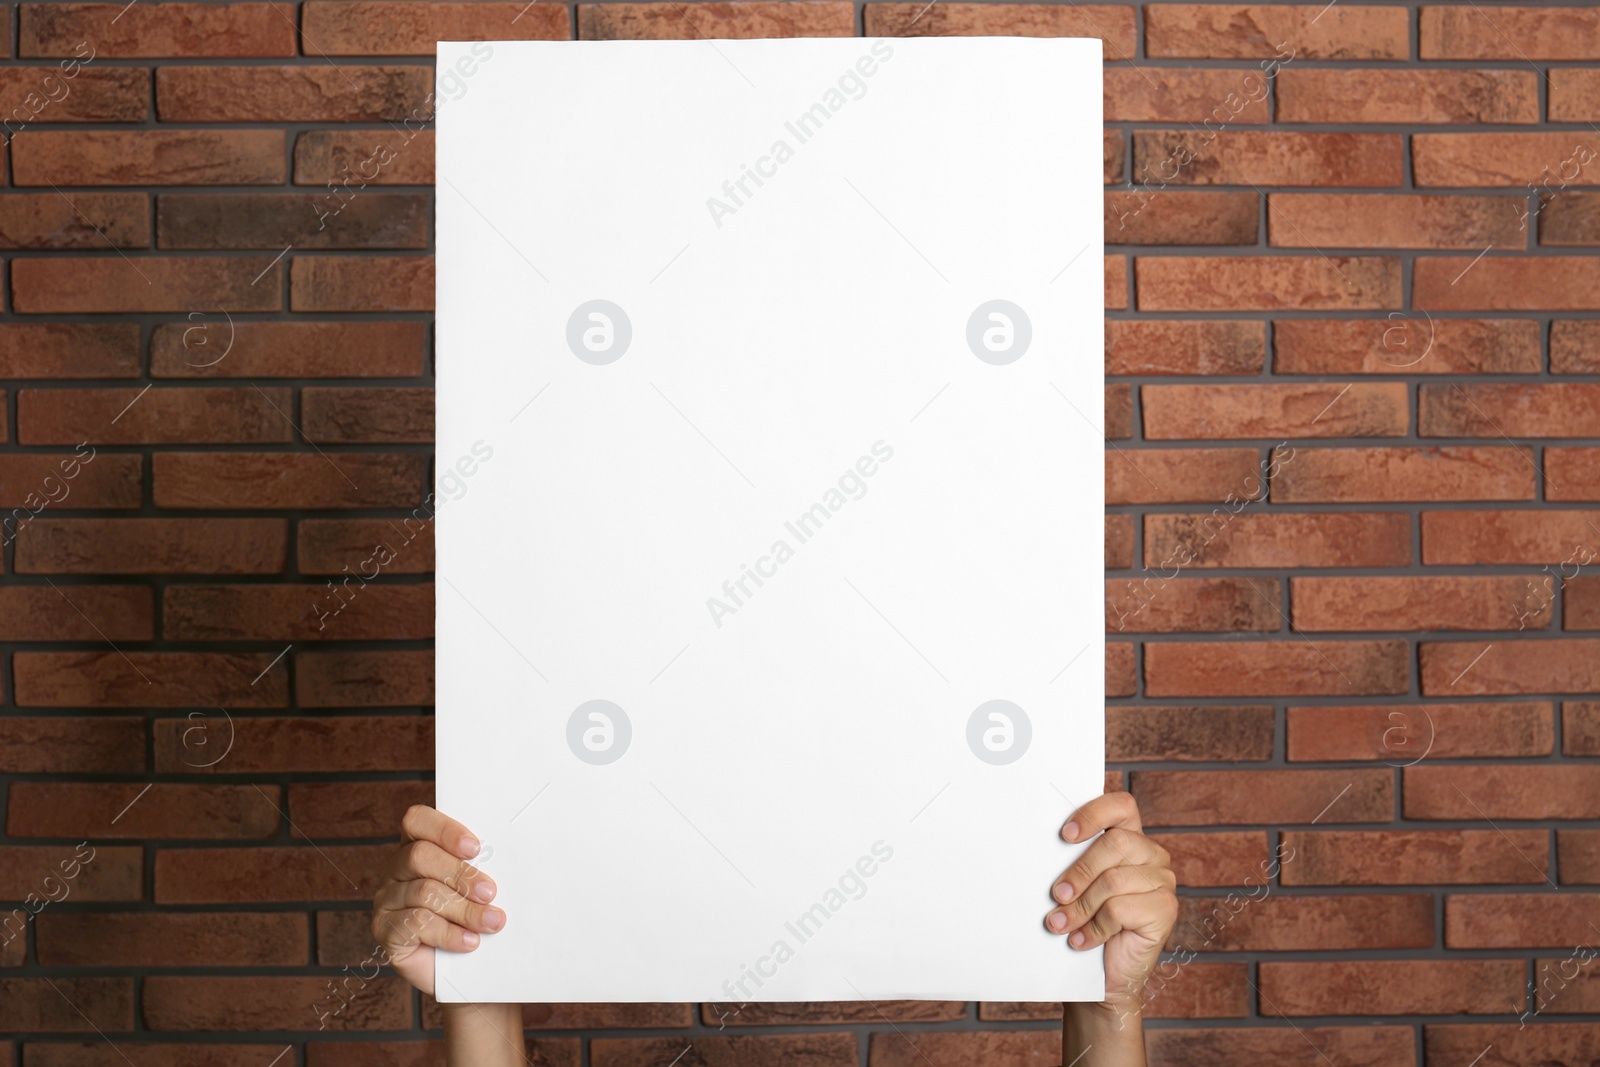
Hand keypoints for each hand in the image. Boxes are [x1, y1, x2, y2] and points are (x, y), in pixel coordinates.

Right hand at [372, 805, 504, 995]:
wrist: (465, 969)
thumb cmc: (474, 918)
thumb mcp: (479, 888)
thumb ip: (482, 868)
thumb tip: (509, 858)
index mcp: (417, 846)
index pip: (417, 820)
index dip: (444, 830)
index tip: (476, 848)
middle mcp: (396, 869)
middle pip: (420, 856)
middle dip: (461, 874)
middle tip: (491, 892)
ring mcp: (386, 899)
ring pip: (423, 893)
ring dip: (464, 909)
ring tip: (492, 922)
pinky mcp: (384, 930)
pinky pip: (415, 924)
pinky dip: (448, 933)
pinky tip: (469, 941)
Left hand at [1044, 791, 1176, 1013]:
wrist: (1109, 975)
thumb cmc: (1090, 923)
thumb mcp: (1080, 888)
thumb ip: (1074, 866)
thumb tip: (1042, 855)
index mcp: (1131, 838)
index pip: (1122, 806)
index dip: (1094, 814)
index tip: (1065, 835)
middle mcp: (1152, 855)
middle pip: (1115, 843)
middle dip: (1079, 871)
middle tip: (1057, 895)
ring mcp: (1163, 882)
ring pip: (1113, 880)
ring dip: (1080, 907)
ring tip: (1061, 925)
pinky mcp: (1165, 910)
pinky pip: (1120, 909)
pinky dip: (1094, 928)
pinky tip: (1081, 940)